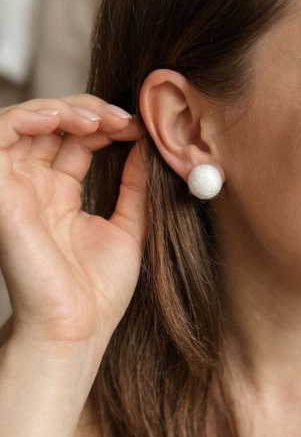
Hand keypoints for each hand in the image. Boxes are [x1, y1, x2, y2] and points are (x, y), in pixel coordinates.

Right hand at [0, 95, 147, 353]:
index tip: (140, 126)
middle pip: (52, 125)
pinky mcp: (0, 191)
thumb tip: (149, 146)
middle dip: (90, 112)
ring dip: (63, 109)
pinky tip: (62, 118)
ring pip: (25, 122)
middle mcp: (34, 186)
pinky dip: (28, 116)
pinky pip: (0, 135)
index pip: (75, 140)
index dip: (105, 124)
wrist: (77, 327)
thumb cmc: (99, 290)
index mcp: (59, 194)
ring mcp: (15, 187)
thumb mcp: (129, 225)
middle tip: (124, 118)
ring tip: (99, 119)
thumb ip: (135, 185)